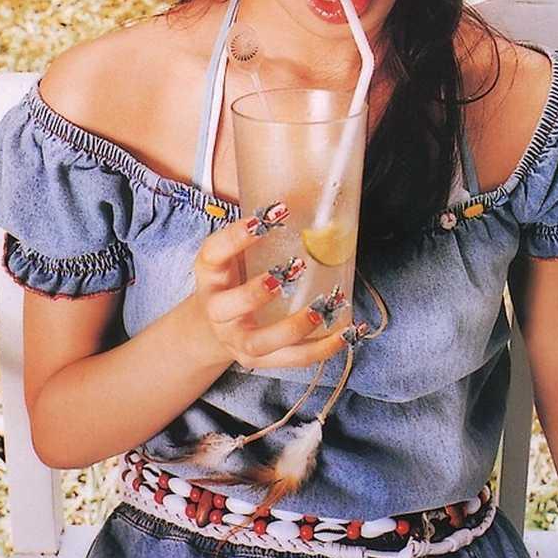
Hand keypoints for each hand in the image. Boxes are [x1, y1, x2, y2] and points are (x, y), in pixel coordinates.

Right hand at [192, 202, 351, 369]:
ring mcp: (236, 340)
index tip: (268, 216)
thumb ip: (263, 233)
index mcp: (209, 275)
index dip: (237, 235)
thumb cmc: (235, 279)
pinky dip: (323, 348)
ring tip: (322, 308)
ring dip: (294, 327)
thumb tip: (314, 197)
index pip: (213, 253)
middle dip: (258, 291)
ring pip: (260, 342)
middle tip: (294, 269)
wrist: (215, 326)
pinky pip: (292, 359)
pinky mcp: (259, 360)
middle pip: (227, 307)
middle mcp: (217, 311)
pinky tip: (347, 332)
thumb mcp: (237, 253)